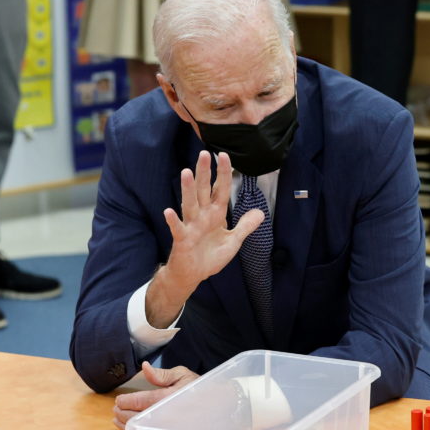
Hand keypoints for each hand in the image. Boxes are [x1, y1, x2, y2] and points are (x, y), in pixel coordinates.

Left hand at [112, 362, 199, 429]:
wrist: (215, 406)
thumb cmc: (196, 388)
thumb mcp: (182, 374)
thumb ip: (161, 374)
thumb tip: (144, 367)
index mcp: (168, 398)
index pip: (140, 401)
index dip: (126, 401)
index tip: (119, 400)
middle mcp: (166, 416)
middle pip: (136, 418)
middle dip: (122, 414)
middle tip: (116, 409)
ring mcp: (167, 429)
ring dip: (125, 426)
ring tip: (118, 420)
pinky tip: (129, 429)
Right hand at [148, 151, 264, 326]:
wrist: (191, 276)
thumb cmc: (209, 257)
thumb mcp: (233, 241)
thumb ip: (245, 226)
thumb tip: (260, 212)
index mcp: (215, 215)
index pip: (220, 190)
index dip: (223, 174)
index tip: (224, 155)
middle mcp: (202, 216)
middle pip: (203, 191)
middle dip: (204, 173)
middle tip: (204, 154)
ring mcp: (191, 227)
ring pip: (189, 204)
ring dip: (187, 189)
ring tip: (186, 172)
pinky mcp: (182, 240)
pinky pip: (177, 229)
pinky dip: (173, 221)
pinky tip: (168, 212)